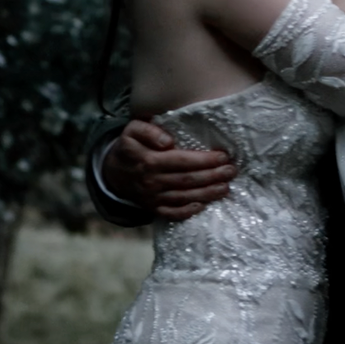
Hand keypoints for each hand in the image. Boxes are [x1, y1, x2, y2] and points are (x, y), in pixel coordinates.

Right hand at [105, 120, 233, 222]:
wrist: (113, 172)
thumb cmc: (129, 147)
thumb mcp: (132, 130)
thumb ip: (148, 130)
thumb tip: (167, 141)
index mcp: (148, 160)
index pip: (181, 160)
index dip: (203, 160)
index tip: (222, 156)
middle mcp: (151, 181)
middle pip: (187, 180)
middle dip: (212, 176)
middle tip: (231, 171)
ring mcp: (152, 197)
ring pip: (184, 196)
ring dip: (207, 193)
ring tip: (226, 187)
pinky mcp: (153, 208)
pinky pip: (172, 213)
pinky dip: (188, 211)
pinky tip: (203, 205)